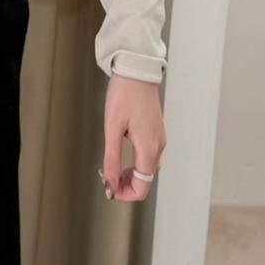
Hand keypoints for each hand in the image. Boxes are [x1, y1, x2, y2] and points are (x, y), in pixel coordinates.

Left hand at [99, 75, 165, 202]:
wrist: (137, 71)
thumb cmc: (124, 95)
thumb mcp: (112, 128)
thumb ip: (112, 158)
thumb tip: (110, 183)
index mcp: (148, 149)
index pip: (142, 186)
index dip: (125, 194)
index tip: (108, 188)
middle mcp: (158, 147)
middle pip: (145, 180)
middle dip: (125, 185)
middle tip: (105, 178)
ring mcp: (159, 139)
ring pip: (147, 169)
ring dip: (129, 175)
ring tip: (111, 167)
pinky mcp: (156, 132)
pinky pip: (148, 157)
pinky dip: (135, 163)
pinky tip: (121, 156)